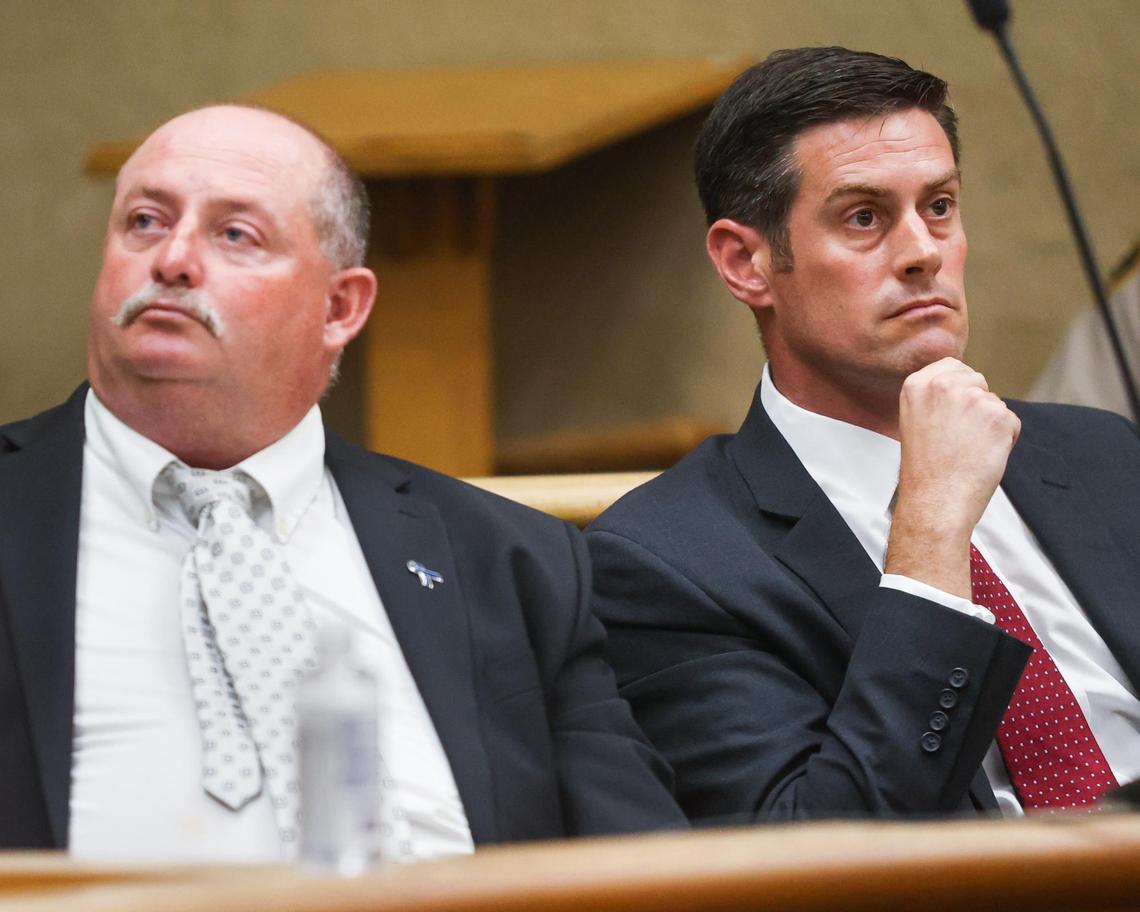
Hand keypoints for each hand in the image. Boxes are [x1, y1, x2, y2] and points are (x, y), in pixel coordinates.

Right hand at [884, 358, 1020, 598]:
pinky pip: (1012, 422)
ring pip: (995, 403)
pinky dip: (1005, 440)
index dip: (958, 388)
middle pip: (977, 381)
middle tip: (958, 436)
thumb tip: (965, 385)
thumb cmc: (925, 469)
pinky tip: (983, 455)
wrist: (935, 501)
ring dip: (990, 424)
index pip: (952, 366)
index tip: (951, 413)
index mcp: (917, 384)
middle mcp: (944, 385)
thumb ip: (935, 396)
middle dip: (976, 404)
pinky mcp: (999, 417)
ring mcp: (973, 399)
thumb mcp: (914, 419)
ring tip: (968, 450)